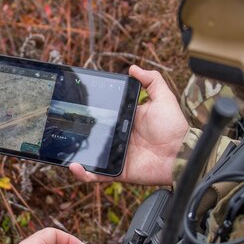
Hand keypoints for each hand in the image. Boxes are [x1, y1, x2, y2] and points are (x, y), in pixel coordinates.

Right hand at [70, 65, 188, 185]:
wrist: (181, 153)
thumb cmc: (174, 127)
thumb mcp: (163, 98)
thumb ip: (151, 80)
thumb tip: (133, 68)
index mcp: (126, 121)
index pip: (104, 115)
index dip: (91, 111)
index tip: (77, 103)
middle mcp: (119, 138)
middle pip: (94, 134)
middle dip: (78, 131)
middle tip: (63, 124)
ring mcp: (117, 156)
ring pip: (91, 155)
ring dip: (76, 153)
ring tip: (62, 147)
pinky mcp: (118, 172)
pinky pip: (98, 174)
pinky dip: (84, 173)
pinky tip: (74, 166)